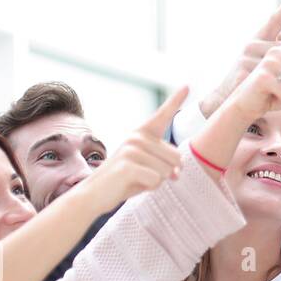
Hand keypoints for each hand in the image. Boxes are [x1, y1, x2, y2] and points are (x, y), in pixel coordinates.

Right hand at [80, 87, 188, 212]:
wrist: (93, 196)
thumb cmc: (124, 181)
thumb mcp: (148, 169)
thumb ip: (166, 165)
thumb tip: (178, 171)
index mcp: (142, 134)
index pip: (163, 115)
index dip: (176, 99)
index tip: (188, 84)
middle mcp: (137, 137)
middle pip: (177, 158)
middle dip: (166, 174)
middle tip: (142, 176)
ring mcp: (131, 150)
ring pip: (168, 171)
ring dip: (156, 182)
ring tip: (135, 180)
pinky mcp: (128, 166)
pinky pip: (156, 180)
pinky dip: (148, 188)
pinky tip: (130, 185)